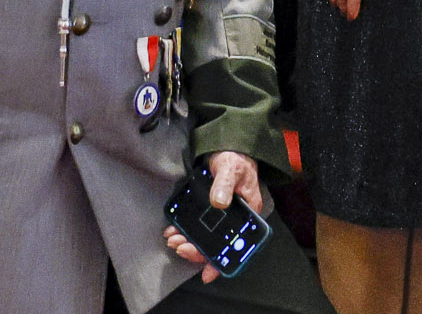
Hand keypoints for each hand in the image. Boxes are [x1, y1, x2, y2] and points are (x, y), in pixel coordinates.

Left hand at [163, 152, 263, 283]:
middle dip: (197, 251)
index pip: (237, 246)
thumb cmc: (235, 158)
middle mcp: (236, 221)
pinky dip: (185, 232)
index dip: (222, 262)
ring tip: (174, 240)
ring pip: (206, 240)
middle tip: (180, 246)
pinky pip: (198, 228)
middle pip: (218, 246)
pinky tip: (174, 230)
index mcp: (248, 215)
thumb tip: (219, 202)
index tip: (207, 273)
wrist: (226, 148)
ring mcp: (222, 218)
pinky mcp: (210, 212)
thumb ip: (225, 184)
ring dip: (189, 244)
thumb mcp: (231, 169)